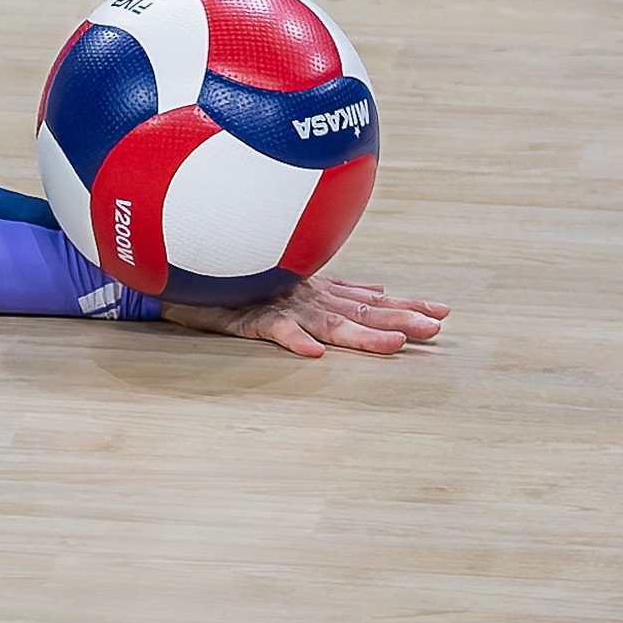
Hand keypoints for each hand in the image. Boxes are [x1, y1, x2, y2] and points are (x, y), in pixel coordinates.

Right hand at [160, 274, 447, 359]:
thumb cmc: (234, 277)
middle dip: (400, 319)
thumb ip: (331, 288)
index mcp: (316, 291)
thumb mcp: (289, 282)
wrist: (179, 270)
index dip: (405, 305)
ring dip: (361, 334)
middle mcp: (304, 296)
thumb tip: (375, 289)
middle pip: (359, 311)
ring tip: (394, 344)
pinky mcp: (244, 315)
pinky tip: (313, 352)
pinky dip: (292, 338)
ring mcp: (276, 304)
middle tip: (435, 330)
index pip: (369, 300)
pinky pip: (271, 329)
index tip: (443, 313)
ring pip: (326, 321)